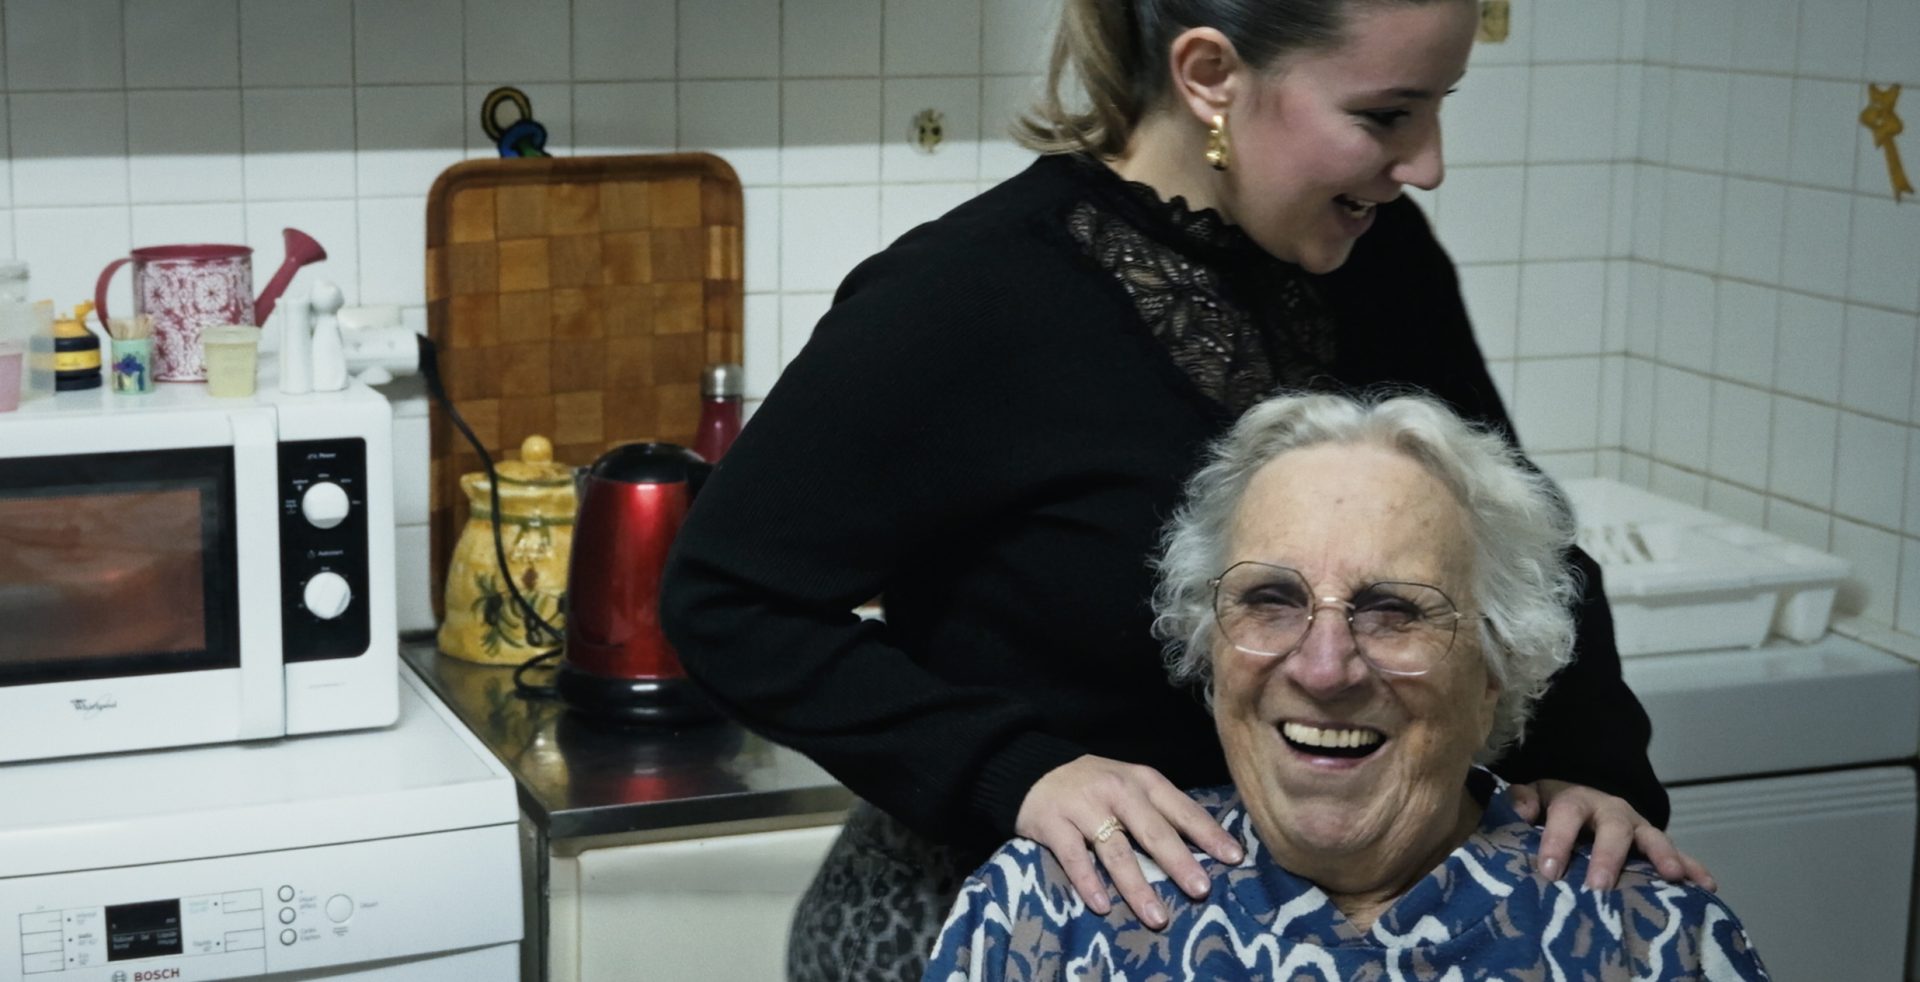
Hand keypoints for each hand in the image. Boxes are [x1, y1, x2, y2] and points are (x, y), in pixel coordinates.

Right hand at [1014, 755, 1244, 928]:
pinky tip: (1102, 906)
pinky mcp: (1053, 823)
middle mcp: (1116, 790)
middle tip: (1201, 890)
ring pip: (1116, 850)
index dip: (1208, 833)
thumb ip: (1159, 810)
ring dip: (1137, 886)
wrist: (1033, 769)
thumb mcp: (1130, 784)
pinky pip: (1074, 857)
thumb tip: (1201, 849)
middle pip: (1153, 831)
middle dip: (1179, 862)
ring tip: (1157, 916)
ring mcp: (1084, 806)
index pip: (1181, 808)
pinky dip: (1089, 883)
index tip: (1233, 858)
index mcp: (1142, 780)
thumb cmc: (1093, 784)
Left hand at [1510, 779, 1716, 891]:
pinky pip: (1679, 855)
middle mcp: (1612, 812)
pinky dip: (1694, 868)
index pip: (1567, 814)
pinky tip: (1707, 885)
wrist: (1586, 799)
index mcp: (1577, 800)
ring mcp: (1638, 828)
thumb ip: (1523, 799)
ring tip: (1672, 876)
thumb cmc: (1555, 807)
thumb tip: (1521, 811)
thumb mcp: (1535, 797)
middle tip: (1600, 886)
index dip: (1557, 839)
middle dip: (1609, 857)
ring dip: (1663, 856)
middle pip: (1614, 829)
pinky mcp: (1656, 845)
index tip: (1549, 871)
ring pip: (1653, 838)